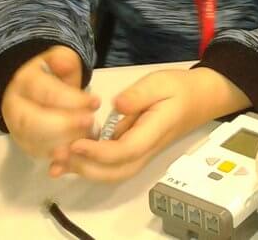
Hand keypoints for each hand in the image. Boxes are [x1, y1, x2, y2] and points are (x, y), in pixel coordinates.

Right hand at [2, 45, 99, 159]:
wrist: (30, 85)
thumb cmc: (51, 71)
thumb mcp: (59, 58)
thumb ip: (64, 61)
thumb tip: (64, 65)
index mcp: (24, 82)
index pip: (44, 93)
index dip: (70, 100)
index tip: (96, 102)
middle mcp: (14, 107)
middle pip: (32, 122)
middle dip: (64, 126)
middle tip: (90, 123)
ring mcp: (16, 128)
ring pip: (34, 142)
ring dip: (62, 143)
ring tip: (87, 137)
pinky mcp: (24, 143)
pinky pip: (39, 153)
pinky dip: (58, 156)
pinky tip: (78, 151)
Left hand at [54, 68, 248, 181]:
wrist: (199, 99)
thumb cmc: (179, 88)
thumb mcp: (160, 82)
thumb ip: (140, 94)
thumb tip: (116, 105)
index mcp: (156, 131)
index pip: (126, 150)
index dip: (99, 152)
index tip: (75, 143)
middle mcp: (147, 149)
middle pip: (116, 171)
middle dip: (86, 168)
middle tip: (59, 154)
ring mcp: (141, 154)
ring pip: (112, 174)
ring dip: (84, 172)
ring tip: (57, 161)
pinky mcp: (133, 152)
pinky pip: (111, 166)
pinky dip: (89, 167)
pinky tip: (68, 159)